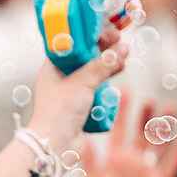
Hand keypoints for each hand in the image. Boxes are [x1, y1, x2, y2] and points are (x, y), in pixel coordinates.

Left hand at [26, 29, 127, 153]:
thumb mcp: (82, 83)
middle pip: (84, 59)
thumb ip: (102, 65)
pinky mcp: (79, 106)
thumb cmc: (59, 111)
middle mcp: (59, 79)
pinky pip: (96, 90)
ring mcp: (70, 93)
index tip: (105, 32)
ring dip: (107, 66)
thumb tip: (121, 49)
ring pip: (92, 75)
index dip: (88, 38)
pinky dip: (106, 83)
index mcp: (52, 69)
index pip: (71, 47)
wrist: (55, 144)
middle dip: (102, 51)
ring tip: (124, 57)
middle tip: (120, 41)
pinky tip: (118, 76)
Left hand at [83, 94, 176, 176]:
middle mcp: (130, 162)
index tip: (123, 90)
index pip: (116, 130)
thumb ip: (91, 164)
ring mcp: (146, 172)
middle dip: (144, 114)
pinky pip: (172, 166)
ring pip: (157, 144)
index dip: (120, 112)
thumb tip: (85, 141)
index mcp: (111, 159)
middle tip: (148, 96)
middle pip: (139, 132)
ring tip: (168, 106)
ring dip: (163, 127)